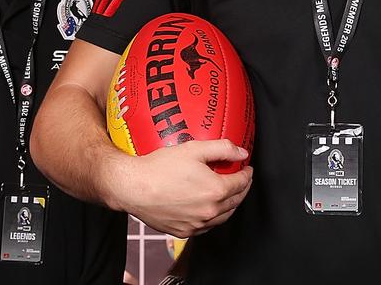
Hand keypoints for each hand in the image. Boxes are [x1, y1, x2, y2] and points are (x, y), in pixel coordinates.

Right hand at [112, 139, 252, 237]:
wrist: (133, 187)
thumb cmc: (160, 168)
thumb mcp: (194, 149)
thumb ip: (222, 148)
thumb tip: (241, 153)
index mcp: (215, 191)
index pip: (241, 183)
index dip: (247, 174)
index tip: (247, 168)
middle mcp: (209, 211)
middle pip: (236, 201)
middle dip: (242, 189)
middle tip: (242, 180)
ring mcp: (196, 224)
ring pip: (223, 217)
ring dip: (231, 205)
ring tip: (229, 195)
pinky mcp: (184, 232)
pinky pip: (206, 226)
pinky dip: (214, 217)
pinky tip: (210, 209)